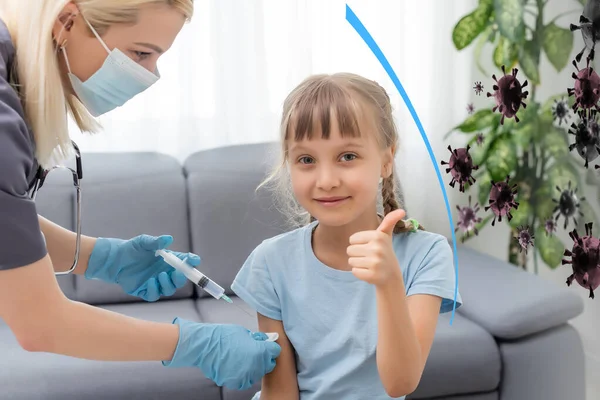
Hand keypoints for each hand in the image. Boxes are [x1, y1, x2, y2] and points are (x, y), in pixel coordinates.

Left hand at [86, 235, 199, 300]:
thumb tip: (168, 239)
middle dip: (181, 278)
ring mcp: (156, 283)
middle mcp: (165, 273)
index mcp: (168, 261)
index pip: (185, 263)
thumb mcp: (143, 242)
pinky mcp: (145, 291)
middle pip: (180, 280)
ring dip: (168, 284)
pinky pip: (153, 295)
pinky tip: (149, 281)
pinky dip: (154, 289)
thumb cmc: (131, 248)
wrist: (114, 260)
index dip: (192, 263)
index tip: (194, 260)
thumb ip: (155, 242)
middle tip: (177, 273)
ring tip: (160, 275)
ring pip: (169, 290)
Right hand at [163, 318, 281, 389]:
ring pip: (257, 373)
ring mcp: (245, 376)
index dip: (271, 347)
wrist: (204, 346)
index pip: (275, 351)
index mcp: (260, 351)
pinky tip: (236, 366)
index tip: (266, 345)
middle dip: (264, 358)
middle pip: (268, 364)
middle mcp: (255, 366)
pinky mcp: (235, 382)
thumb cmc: (223, 336)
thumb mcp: (245, 332)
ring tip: (242, 358)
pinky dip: (243, 375)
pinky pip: (245, 380)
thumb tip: (265, 341)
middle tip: (254, 351)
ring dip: (254, 367)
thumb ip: (257, 339)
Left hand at [347, 209, 406, 286]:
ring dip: (358, 264)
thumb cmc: (384, 252)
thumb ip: (389, 221)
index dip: (359, 244)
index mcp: (378, 236)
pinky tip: (369, 272)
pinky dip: (360, 273)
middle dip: (357, 254)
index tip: (370, 247)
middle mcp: (377, 248)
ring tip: (369, 264)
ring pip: (351, 261)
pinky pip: (354, 271)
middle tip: (370, 257)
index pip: (352, 239)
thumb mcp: (386, 236)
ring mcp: (375, 263)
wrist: (392, 275)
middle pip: (350, 250)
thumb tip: (402, 211)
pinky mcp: (372, 275)